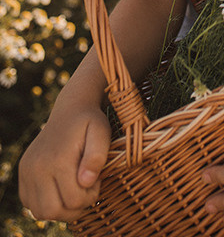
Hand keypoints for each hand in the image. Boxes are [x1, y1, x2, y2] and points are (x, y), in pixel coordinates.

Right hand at [18, 105, 110, 222]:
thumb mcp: (101, 131)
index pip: (74, 201)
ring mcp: (27, 172)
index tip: (96, 179)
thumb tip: (85, 181)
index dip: (91, 195)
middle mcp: (37, 168)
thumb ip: (97, 156)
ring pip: (41, 212)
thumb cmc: (90, 122)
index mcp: (58, 159)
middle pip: (54, 211)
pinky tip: (60, 188)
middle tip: (86, 188)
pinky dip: (46, 203)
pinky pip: (31, 204)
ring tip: (74, 189)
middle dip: (75, 207)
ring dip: (60, 208)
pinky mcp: (23, 174)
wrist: (70, 110)